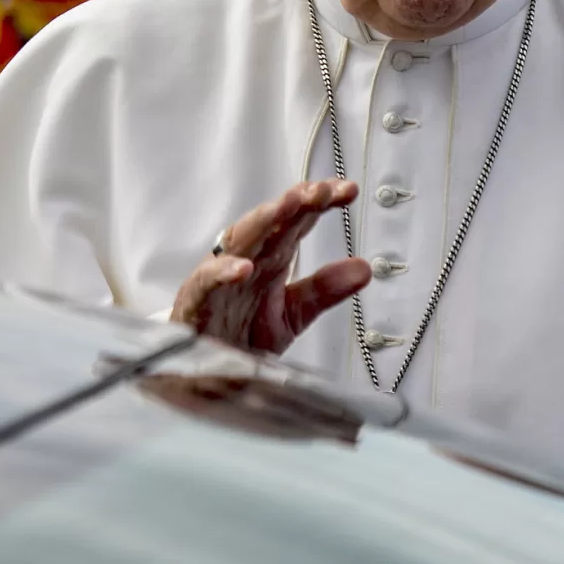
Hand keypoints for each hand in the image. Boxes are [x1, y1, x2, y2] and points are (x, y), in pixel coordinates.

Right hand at [170, 179, 371, 354]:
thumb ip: (325, 289)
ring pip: (240, 241)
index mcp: (271, 257)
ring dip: (262, 221)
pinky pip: (208, 282)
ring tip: (285, 207)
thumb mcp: (293, 312)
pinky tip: (243, 268)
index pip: (297, 220)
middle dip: (294, 203)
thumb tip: (365, 268)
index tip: (348, 191)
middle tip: (319, 190)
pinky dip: (223, 272)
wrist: (207, 372)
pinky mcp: (198, 300)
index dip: (320, 203)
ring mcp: (221, 277)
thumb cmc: (242, 333)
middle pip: (272, 222)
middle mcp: (247, 258)